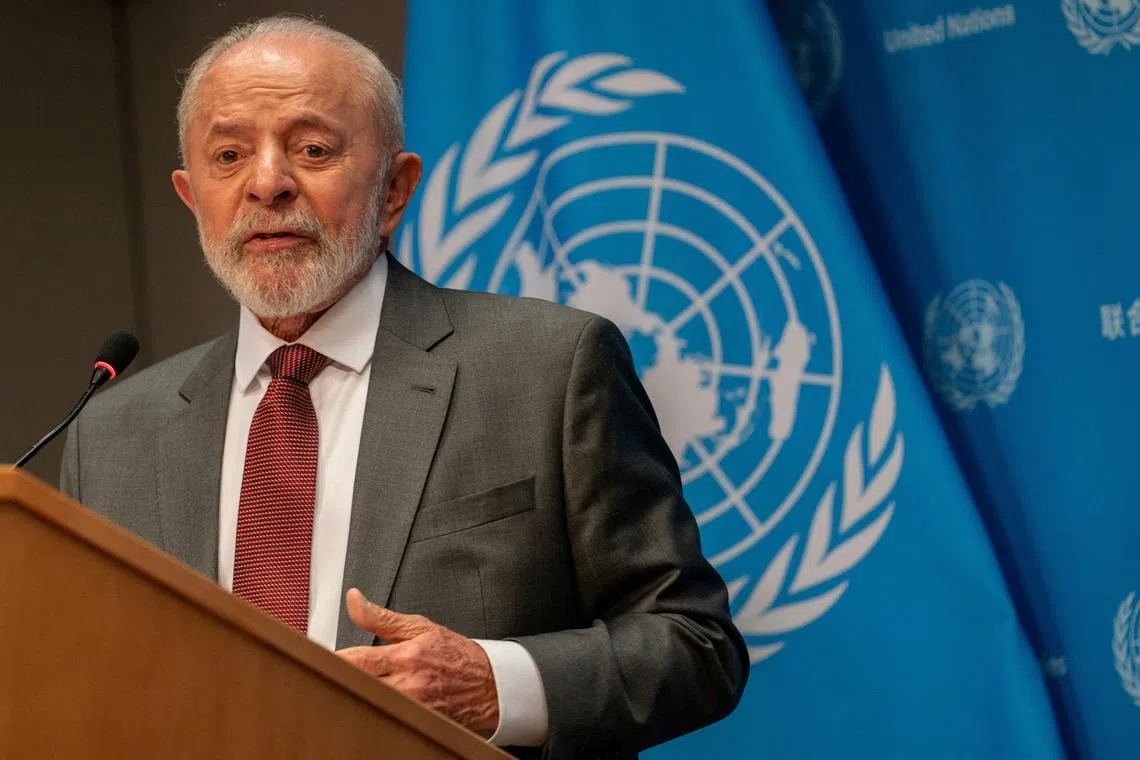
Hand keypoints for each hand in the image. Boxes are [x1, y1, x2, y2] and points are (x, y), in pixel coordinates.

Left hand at [336, 588, 499, 733]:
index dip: (333, 659)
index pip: (357, 660)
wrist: (489, 683)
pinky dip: (372, 712)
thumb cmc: (455, 654)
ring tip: (342, 690)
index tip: (318, 656)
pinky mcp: (416, 724)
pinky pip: (385, 721)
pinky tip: (365, 707)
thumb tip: (353, 600)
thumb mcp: (420, 626)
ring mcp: (412, 709)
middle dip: (339, 680)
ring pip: (368, 706)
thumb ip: (380, 617)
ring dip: (353, 697)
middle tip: (323, 675)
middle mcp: (408, 684)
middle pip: (357, 686)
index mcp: (406, 656)